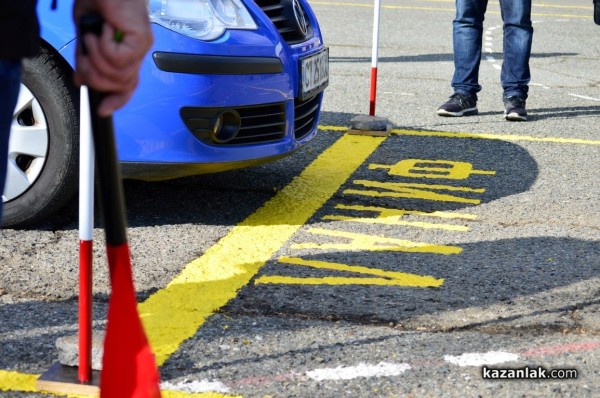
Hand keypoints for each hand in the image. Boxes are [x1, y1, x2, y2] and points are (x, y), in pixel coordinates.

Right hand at [73, 0, 152, 115]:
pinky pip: (118, 60)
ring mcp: (141, 46)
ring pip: (117, 74)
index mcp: (127, 52)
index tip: (102, 110)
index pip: (127, 86)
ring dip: (96, 57)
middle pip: (120, 85)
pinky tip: (103, 31)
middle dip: (95, 77)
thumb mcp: (87, 34)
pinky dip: (103, 46)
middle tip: (83, 57)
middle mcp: (137, 52)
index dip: (116, 100)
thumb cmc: (99, 0)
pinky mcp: (141, 39)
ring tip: (92, 37)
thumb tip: (82, 80)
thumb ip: (87, 58)